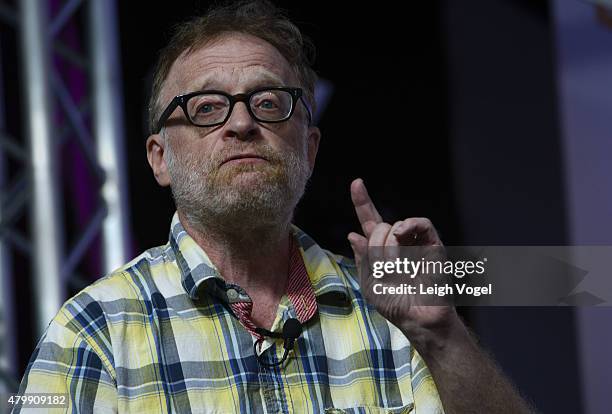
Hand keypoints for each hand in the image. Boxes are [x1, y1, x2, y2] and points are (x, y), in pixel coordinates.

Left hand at [347, 178, 456, 333]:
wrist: (418, 318)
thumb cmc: (395, 304)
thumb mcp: (370, 284)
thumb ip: (363, 258)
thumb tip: (353, 234)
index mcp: (381, 250)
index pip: (370, 221)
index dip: (362, 202)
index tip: (356, 183)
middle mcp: (398, 242)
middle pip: (379, 228)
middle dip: (376, 247)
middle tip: (384, 268)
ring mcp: (415, 242)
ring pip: (396, 226)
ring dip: (389, 246)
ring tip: (395, 266)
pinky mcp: (432, 244)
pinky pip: (422, 224)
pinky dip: (409, 226)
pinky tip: (402, 235)